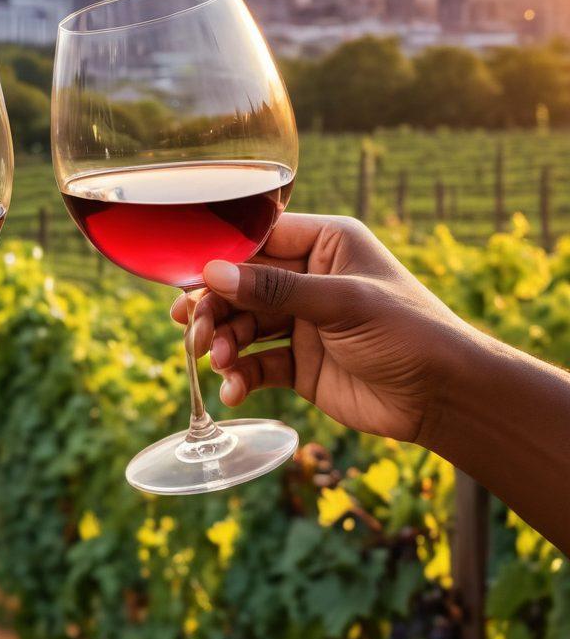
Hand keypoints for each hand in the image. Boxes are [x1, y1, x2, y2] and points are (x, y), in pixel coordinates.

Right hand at [171, 214, 474, 444]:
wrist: (447, 399)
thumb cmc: (408, 332)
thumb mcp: (341, 303)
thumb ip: (275, 289)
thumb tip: (212, 272)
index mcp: (325, 243)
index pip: (259, 240)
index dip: (222, 259)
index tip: (191, 281)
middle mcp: (308, 278)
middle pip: (242, 286)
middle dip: (215, 308)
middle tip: (194, 331)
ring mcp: (301, 322)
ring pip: (244, 325)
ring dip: (224, 344)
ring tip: (218, 362)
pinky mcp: (299, 363)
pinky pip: (257, 364)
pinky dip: (240, 376)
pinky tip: (232, 390)